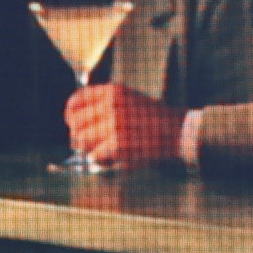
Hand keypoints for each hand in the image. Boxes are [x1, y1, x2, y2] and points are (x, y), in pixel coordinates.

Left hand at [72, 80, 188, 168]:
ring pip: (81, 141)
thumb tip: (78, 124)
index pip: (76, 101)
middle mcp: (111, 105)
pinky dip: (103, 161)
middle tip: (92, 144)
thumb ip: (106, 106)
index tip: (74, 124)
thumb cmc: (157, 120)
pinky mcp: (118, 145)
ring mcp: (114, 125)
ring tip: (106, 152)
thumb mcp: (131, 100)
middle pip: (75, 124)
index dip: (71, 115)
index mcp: (114, 92)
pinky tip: (116, 158)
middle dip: (80, 137)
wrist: (181, 132)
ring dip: (91, 150)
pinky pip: (95, 156)